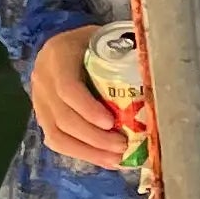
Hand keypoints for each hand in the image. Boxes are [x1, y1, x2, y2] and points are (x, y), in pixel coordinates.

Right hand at [28, 22, 130, 169]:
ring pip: (56, 135)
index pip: (68, 88)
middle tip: (122, 146)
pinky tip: (104, 160)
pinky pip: (57, 140)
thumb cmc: (91, 41)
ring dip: (88, 151)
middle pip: (63, 118)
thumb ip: (125, 52)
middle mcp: (43, 80)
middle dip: (94, 138)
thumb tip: (160, 74)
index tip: (111, 123)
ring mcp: (39, 101)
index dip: (88, 109)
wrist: (61, 44)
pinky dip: (82, 153)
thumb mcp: (105, 38)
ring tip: (115, 159)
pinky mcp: (42, 116)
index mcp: (58, 56)